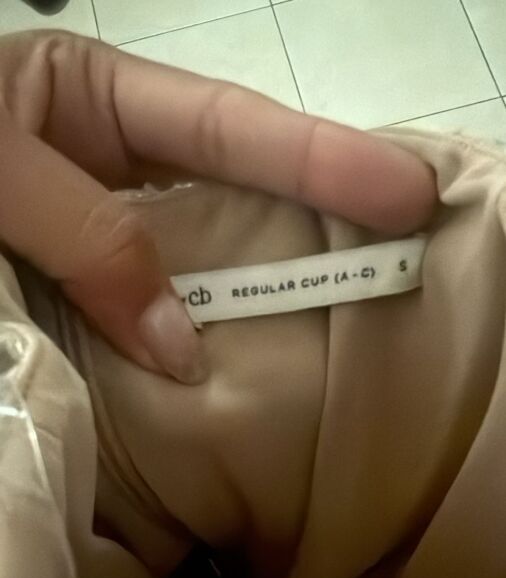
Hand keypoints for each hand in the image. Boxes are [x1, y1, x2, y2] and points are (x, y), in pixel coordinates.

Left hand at [0, 30, 435, 381]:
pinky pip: (135, 331)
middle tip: (403, 256)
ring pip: (190, 275)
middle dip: (317, 226)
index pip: (228, 130)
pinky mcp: (66, 305)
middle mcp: (103, 172)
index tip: (401, 195)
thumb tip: (184, 343)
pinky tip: (223, 378)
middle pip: (232, 199)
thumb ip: (89, 238)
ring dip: (250, 306)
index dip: (322, 161)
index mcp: (90, 102)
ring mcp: (90, 244)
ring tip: (336, 325)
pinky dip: (176, 358)